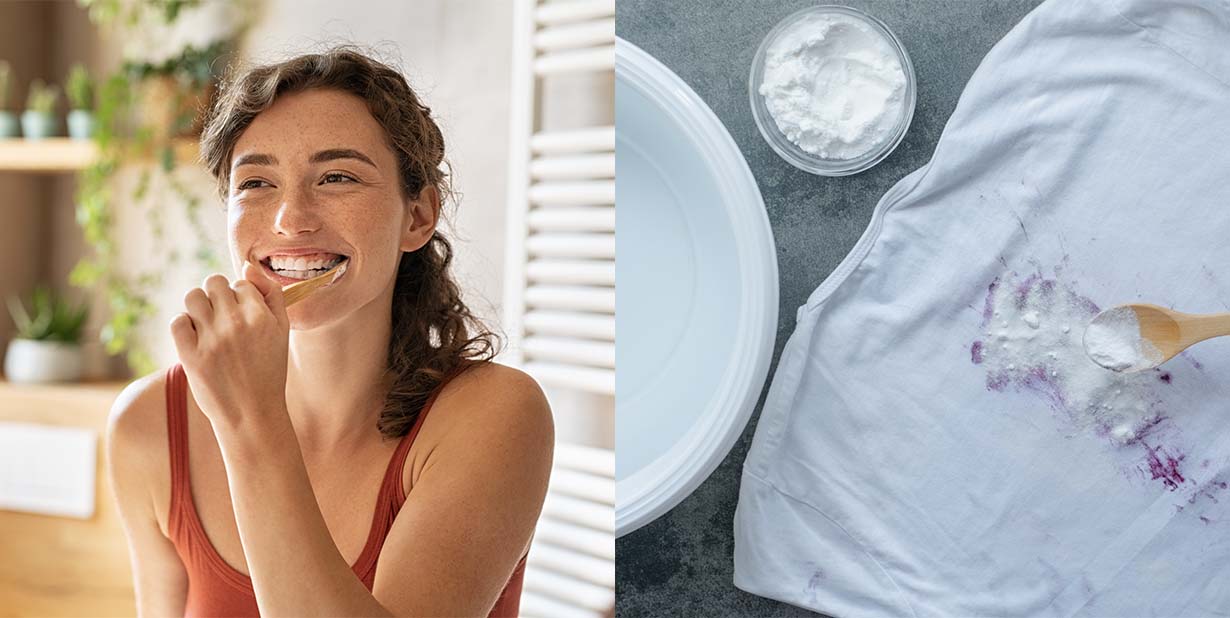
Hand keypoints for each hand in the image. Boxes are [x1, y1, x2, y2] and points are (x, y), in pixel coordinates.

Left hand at [170, 261, 290, 430]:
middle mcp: (236, 324)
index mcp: (261, 316)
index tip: (242, 317)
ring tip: (206, 325)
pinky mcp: (190, 356)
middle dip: (216, 295)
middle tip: (221, 318)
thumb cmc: (268, 371)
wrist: (252, 414)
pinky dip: (184, 325)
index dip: (240, 297)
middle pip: (214, 282)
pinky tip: (195, 338)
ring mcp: (212, 340)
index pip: (241, 282)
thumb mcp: (282, 331)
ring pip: (193, 297)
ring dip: (198, 307)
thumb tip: (247, 266)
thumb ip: (272, 295)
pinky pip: (177, 321)